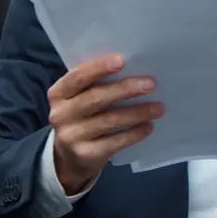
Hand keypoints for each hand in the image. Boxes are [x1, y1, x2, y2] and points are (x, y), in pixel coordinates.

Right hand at [47, 54, 161, 194]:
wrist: (68, 157)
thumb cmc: (81, 116)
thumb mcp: (79, 99)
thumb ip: (94, 84)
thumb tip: (132, 69)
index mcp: (58, 93)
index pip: (77, 77)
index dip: (98, 68)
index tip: (121, 60)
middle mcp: (60, 115)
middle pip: (96, 98)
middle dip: (125, 89)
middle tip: (150, 84)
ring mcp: (71, 137)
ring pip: (108, 121)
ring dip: (136, 112)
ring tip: (158, 108)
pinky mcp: (85, 155)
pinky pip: (114, 142)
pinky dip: (134, 133)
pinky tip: (148, 127)